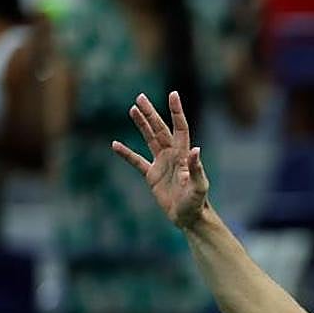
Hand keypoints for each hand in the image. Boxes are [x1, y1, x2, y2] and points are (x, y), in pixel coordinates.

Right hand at [112, 92, 208, 229]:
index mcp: (183, 155)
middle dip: (151, 113)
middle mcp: (173, 155)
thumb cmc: (197, 203)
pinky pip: (136, 161)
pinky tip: (115, 144)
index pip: (180, 128)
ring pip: (149, 139)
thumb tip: (196, 149)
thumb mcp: (198, 187)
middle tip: (140, 96)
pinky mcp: (152, 176)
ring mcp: (162, 164)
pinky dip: (126, 153)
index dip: (176, 111)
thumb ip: (196, 169)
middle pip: (160, 129)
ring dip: (142, 125)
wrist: (188, 218)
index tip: (173, 94)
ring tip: (133, 109)